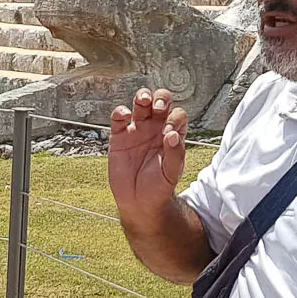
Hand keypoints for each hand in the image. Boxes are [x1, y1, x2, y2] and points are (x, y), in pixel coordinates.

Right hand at [108, 88, 187, 222]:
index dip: (174, 118)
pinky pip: (119, 117)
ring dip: (142, 96)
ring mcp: (138, 129)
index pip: (177, 114)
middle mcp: (156, 127)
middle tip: (158, 108)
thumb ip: (175, 153)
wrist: (139, 201)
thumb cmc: (160, 186)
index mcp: (173, 133)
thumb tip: (173, 134)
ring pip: (141, 103)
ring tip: (143, 101)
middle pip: (161, 101)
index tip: (167, 133)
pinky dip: (120, 112)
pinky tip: (124, 116)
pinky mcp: (120, 136)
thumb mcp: (172, 172)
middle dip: (161, 99)